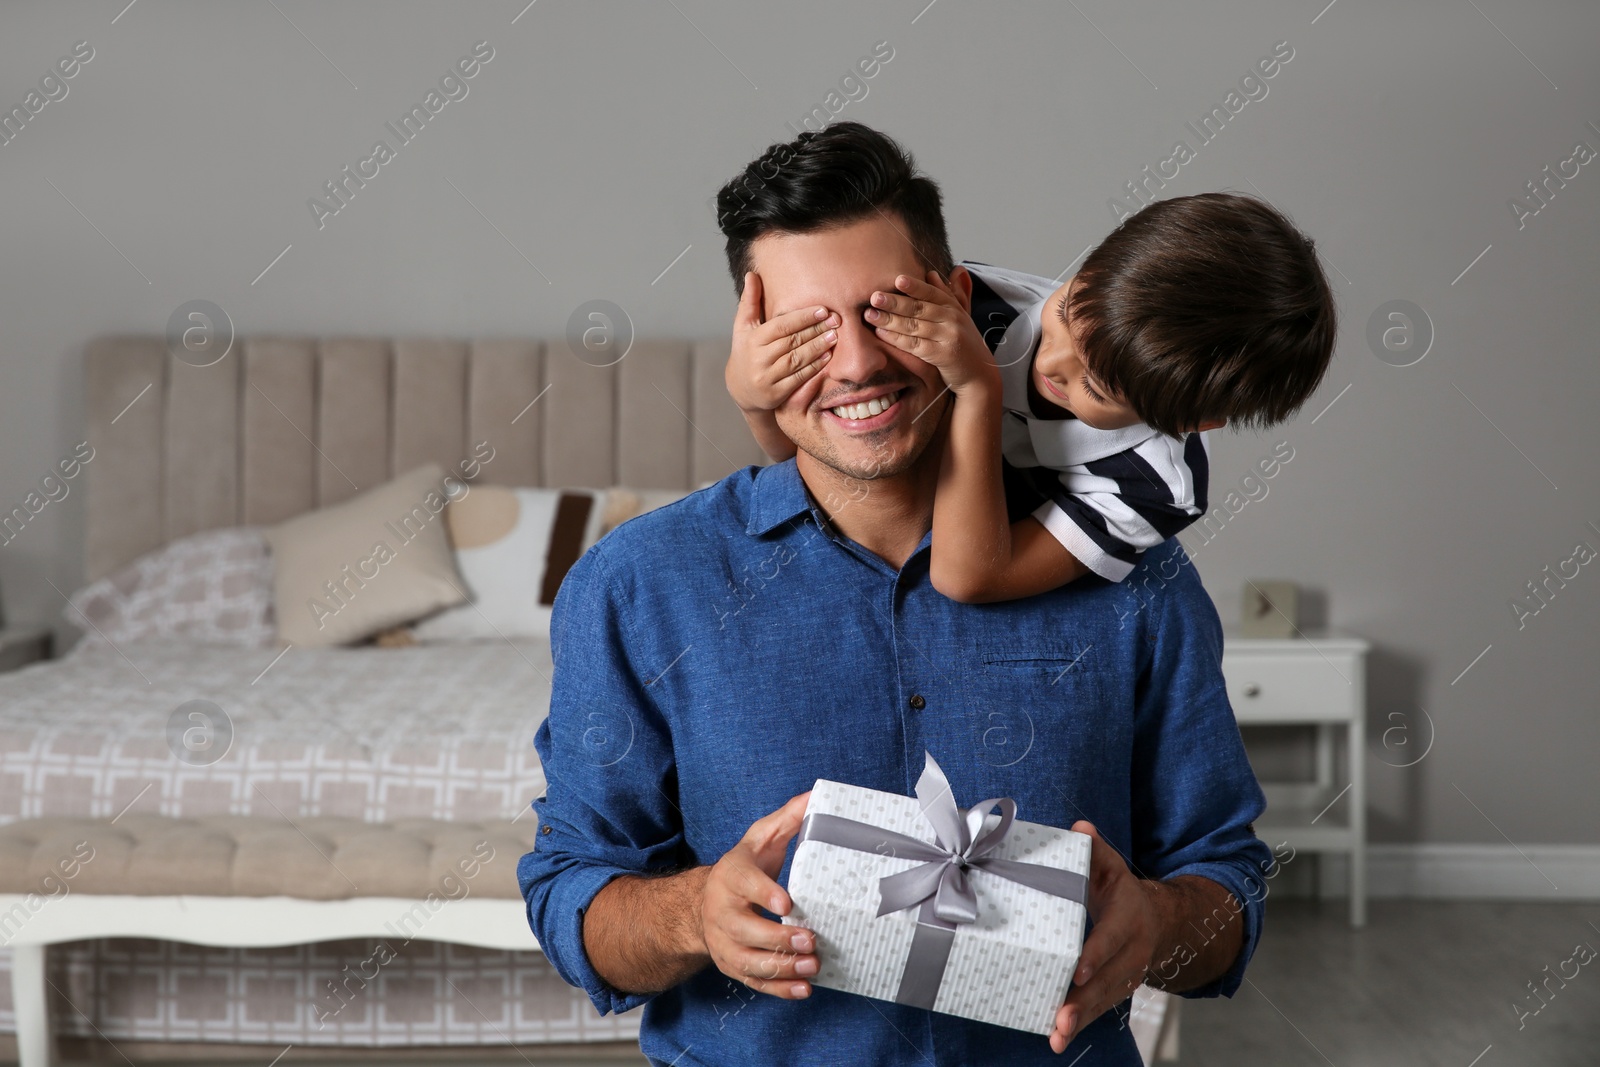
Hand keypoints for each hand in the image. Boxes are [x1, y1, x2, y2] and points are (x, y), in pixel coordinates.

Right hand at [699, 791, 818, 999]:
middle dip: (779, 938)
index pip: (745, 884)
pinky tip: (804, 988)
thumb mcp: (760, 839)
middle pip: (746, 930)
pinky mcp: (733, 966)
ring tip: (812, 965)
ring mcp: (726, 943)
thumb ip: (787, 818)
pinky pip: (755, 983)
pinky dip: (779, 990)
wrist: (705, 902)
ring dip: (782, 967)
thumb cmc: (744, 868)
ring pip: (750, 962)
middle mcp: (722, 912)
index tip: (788, 903)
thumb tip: (817, 795)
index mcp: (731, 876)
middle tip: (810, 938)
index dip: (765, 893)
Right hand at [726, 272, 838, 413]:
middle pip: (792, 342)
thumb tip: (752, 274)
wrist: (741, 389)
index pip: (781, 326)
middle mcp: (759, 359)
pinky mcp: (776, 394)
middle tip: (836, 321)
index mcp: (752, 340)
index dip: (803, 318)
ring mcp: (767, 378)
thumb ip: (750, 302)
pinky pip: (799, 379)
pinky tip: (827, 357)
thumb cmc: (746, 351)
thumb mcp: (743, 327)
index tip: (823, 310)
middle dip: (815, 330)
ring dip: (818, 348)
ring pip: (797, 360)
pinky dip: (814, 367)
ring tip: (834, 337)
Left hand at [866, 271, 997, 396]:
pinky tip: (881, 333)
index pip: (932, 293)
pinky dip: (896, 338)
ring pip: (914, 326)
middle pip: (919, 308)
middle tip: (874, 296)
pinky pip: (914, 345)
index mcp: (954, 308)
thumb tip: (932, 274)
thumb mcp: (959, 316)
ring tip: (870, 314)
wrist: (978, 375)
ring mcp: (948, 337)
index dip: (915, 286)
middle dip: (895, 302)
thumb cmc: (964, 345)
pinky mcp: (942, 356)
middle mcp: (952, 320)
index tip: (897, 279)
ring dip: (890, 319)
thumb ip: (946, 295)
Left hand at [1050, 821, 1162, 1053]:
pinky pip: (1099, 1008)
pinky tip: (1058, 1037)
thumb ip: (1095, 848)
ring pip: (1104, 1000)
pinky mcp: (1117, 989)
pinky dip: (1081, 1024)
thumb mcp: (1110, 865)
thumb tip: (1080, 828)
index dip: (1096, 954)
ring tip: (1056, 1035)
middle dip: (1083, 1001)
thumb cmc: (1121, 889)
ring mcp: (1127, 974)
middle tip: (1060, 1019)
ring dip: (1080, 1019)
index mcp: (1129, 917)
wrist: (1157, 920)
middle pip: (1108, 979)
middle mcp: (1132, 951)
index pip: (1111, 937)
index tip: (1078, 970)